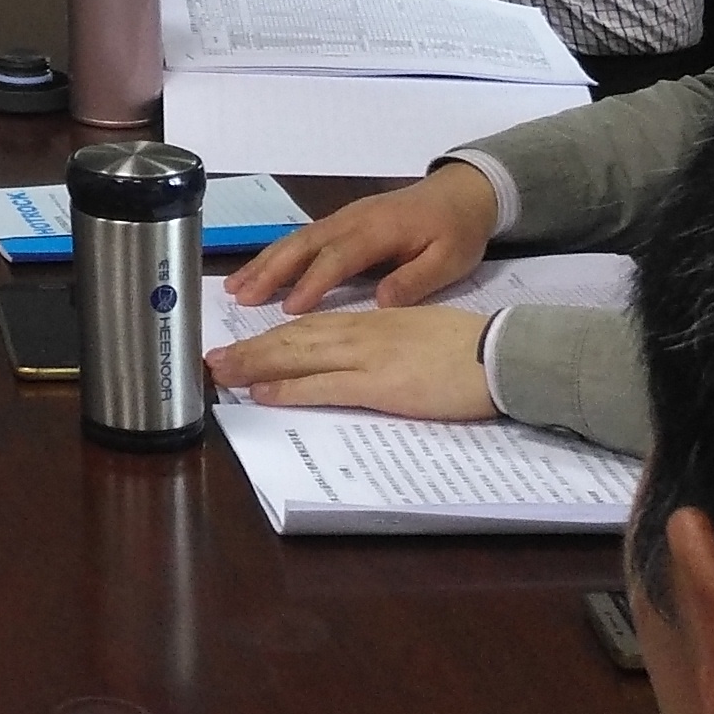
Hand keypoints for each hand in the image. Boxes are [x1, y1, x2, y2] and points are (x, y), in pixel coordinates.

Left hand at [205, 297, 495, 418]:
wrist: (502, 352)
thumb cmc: (469, 348)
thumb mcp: (417, 334)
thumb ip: (384, 342)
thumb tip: (360, 357)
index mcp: (371, 321)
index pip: (310, 328)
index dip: (272, 337)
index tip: (242, 345)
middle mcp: (360, 333)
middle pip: (293, 339)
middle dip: (250, 350)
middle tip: (212, 359)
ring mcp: (367, 357)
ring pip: (297, 357)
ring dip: (254, 365)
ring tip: (221, 372)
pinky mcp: (379, 384)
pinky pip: (323, 385)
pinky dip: (289, 388)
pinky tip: (263, 392)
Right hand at [232, 164, 497, 312]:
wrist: (463, 193)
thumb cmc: (457, 230)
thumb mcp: (450, 260)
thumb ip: (415, 280)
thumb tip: (380, 302)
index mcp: (378, 231)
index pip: (337, 258)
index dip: (312, 283)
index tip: (288, 309)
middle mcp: (352, 221)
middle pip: (303, 244)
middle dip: (270, 270)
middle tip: (239, 295)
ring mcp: (344, 218)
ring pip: (296, 240)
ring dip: (265, 262)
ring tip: (235, 286)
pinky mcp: (343, 222)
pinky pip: (303, 238)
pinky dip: (277, 254)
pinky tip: (262, 271)